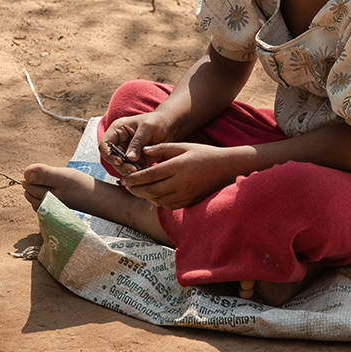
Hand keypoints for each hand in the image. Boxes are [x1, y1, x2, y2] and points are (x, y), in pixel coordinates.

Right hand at [100, 112, 175, 175]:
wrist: (170, 126)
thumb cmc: (157, 122)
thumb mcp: (147, 128)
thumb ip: (137, 142)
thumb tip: (129, 158)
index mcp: (117, 130)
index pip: (105, 145)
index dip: (109, 154)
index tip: (119, 161)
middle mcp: (120, 142)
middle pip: (112, 158)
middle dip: (120, 166)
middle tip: (132, 170)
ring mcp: (127, 153)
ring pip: (121, 167)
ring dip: (128, 171)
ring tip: (138, 172)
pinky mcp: (135, 161)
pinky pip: (131, 170)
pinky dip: (136, 174)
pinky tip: (143, 174)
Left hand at [120, 142, 238, 209]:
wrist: (226, 168)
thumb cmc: (204, 154)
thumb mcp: (183, 146)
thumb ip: (162, 148)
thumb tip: (144, 151)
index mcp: (178, 166)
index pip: (150, 175)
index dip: (134, 179)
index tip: (124, 179)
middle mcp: (181, 182)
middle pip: (151, 190)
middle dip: (135, 189)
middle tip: (126, 186)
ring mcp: (185, 194)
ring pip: (157, 200)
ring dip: (144, 196)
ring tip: (137, 189)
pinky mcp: (189, 202)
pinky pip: (167, 205)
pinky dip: (157, 201)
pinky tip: (153, 195)